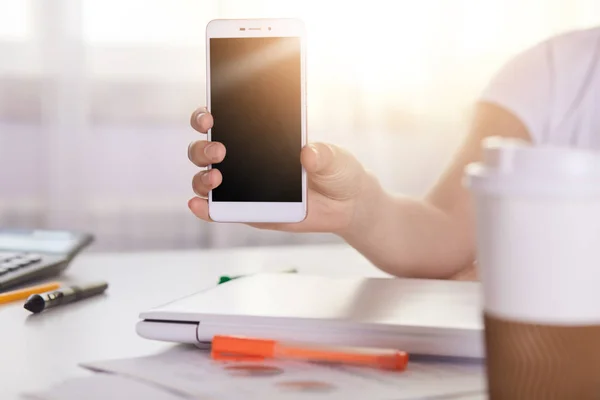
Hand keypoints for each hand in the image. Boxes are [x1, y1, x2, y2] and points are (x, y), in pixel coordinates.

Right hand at [187, 107, 377, 233]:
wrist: (346, 203)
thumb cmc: (336, 170)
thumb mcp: (334, 158)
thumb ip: (322, 155)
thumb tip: (307, 152)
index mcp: (259, 136)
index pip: (222, 121)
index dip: (206, 116)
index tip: (209, 116)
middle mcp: (243, 160)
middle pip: (205, 149)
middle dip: (203, 148)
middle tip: (220, 151)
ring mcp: (242, 187)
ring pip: (205, 179)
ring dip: (202, 178)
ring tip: (217, 179)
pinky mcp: (247, 212)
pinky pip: (219, 211)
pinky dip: (204, 209)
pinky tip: (198, 206)